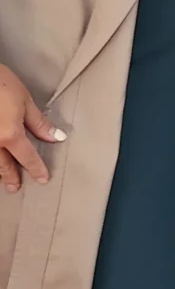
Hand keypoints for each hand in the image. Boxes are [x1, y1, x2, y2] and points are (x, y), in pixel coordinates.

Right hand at [0, 65, 61, 193]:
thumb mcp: (24, 100)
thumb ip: (38, 122)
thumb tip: (56, 138)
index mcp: (9, 135)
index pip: (27, 157)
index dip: (36, 169)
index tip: (42, 179)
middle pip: (2, 165)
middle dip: (10, 177)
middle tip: (15, 187)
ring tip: (1, 179)